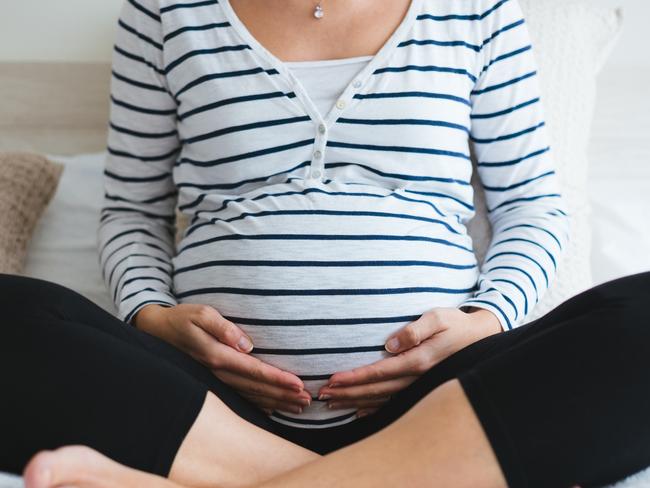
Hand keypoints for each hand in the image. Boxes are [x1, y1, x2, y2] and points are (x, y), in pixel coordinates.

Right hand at [134, 304, 310, 413]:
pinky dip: (259, 404)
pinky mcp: (214, 381)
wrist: (156, 331)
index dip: (277, 378)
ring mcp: (215, 380)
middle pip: (257, 388)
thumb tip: (246, 343)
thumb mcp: (201, 314)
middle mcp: (218, 373)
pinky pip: (241, 397)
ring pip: (251, 396)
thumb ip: (223, 327)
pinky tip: (274, 409)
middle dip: (283, 395)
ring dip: (275, 402)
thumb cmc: (182, 318)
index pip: (254, 370)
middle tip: (308, 401)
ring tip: (298, 407)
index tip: (298, 384)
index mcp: (217, 356)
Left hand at [318, 307, 501, 416]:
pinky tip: (359, 412)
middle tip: (321, 395)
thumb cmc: (455, 324)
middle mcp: (416, 379)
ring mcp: (418, 386)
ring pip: (380, 399)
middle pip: (374, 390)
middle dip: (347, 393)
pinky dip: (373, 409)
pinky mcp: (419, 388)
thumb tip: (389, 345)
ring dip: (355, 402)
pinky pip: (393, 404)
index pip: (378, 373)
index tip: (332, 380)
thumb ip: (414, 330)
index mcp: (417, 361)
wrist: (481, 338)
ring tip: (332, 403)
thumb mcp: (437, 317)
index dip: (353, 378)